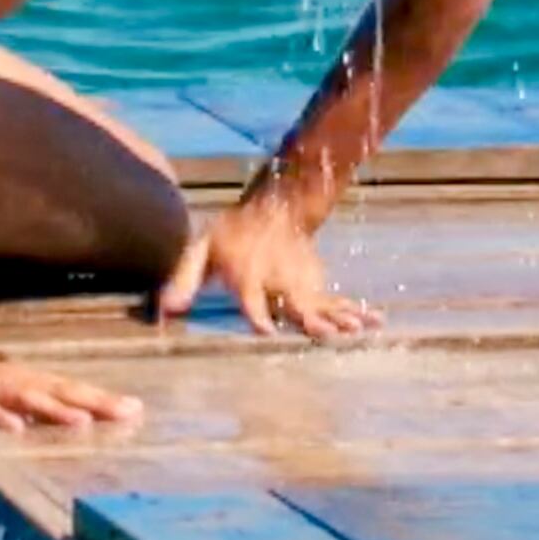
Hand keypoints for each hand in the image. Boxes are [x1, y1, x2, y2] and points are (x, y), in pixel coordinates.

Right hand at [0, 341, 141, 433]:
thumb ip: (23, 409)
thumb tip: (64, 422)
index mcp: (15, 381)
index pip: (65, 388)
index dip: (99, 398)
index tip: (136, 410)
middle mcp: (3, 380)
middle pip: (53, 389)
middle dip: (90, 401)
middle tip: (128, 412)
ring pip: (20, 396)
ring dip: (51, 408)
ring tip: (82, 421)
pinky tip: (15, 429)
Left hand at [155, 195, 381, 340]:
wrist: (274, 208)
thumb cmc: (230, 235)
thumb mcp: (200, 247)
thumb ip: (182, 277)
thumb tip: (162, 310)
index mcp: (247, 272)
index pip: (251, 295)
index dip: (256, 312)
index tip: (263, 330)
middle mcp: (277, 279)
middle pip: (292, 302)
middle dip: (306, 318)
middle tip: (320, 332)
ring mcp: (301, 282)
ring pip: (321, 305)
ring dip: (339, 317)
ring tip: (358, 328)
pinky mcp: (317, 285)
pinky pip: (337, 302)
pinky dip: (356, 312)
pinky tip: (376, 322)